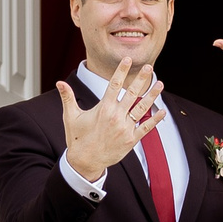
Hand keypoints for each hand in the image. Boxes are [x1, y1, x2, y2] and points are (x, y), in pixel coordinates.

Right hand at [57, 57, 166, 183]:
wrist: (84, 162)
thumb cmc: (77, 138)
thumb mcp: (71, 117)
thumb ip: (68, 98)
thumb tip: (59, 82)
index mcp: (103, 108)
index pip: (114, 84)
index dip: (121, 70)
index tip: (127, 59)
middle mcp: (116, 116)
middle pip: (131, 93)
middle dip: (141, 79)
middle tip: (149, 66)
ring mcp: (125, 128)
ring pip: (142, 108)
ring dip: (152, 96)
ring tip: (160, 84)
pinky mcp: (131, 140)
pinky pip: (145, 128)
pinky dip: (155, 120)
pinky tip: (163, 111)